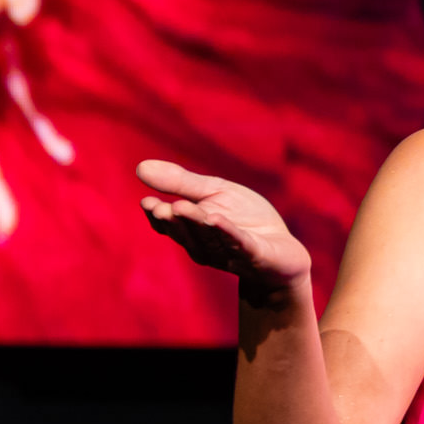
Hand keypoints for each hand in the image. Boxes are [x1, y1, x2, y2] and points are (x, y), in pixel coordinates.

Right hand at [138, 158, 310, 301]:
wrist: (283, 252)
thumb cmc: (246, 219)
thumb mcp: (214, 192)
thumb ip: (180, 183)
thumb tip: (140, 168)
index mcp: (192, 230)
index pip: (169, 225)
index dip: (158, 216)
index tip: (147, 203)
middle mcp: (206, 246)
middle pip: (187, 232)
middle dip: (173, 221)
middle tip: (159, 208)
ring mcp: (230, 253)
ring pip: (209, 237)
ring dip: (195, 223)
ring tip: (180, 207)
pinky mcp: (256, 255)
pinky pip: (240, 243)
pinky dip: (227, 231)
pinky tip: (215, 219)